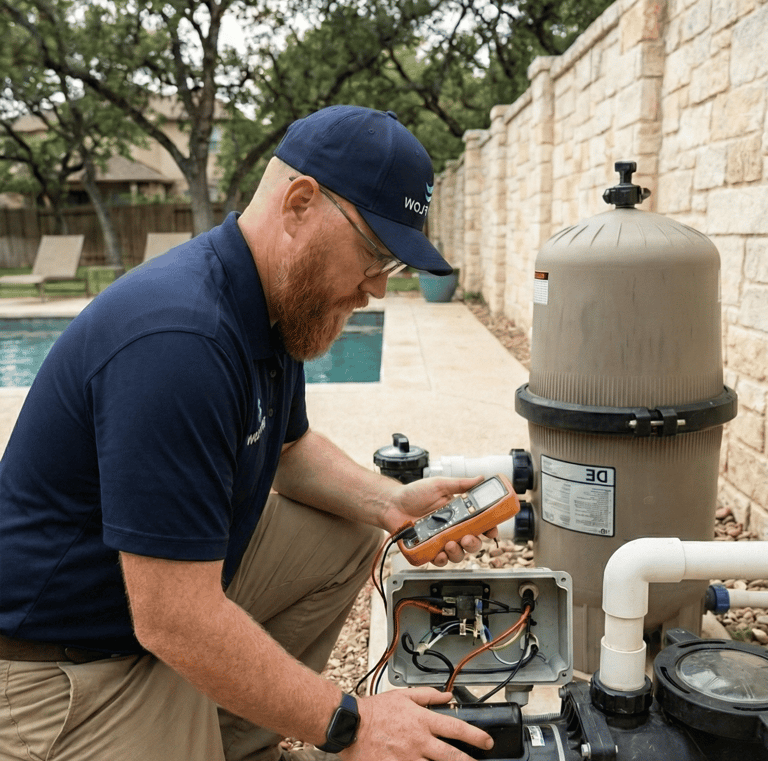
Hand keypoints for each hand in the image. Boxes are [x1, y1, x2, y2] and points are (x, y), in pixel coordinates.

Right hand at [342, 688, 492, 760]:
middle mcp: (418, 741)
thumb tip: (447, 696)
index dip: (475, 735)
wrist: (350, 725)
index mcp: (421, 720)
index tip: (487, 742)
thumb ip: (428, 695)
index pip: (455, 727)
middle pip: (451, 755)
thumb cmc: (375, 711)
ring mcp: (408, 758)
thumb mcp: (403, 695)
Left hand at [385, 476, 498, 566]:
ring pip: (458, 554)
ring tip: (449, 543)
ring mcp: (440, 541)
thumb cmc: (414, 494)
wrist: (391, 503)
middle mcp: (452, 529)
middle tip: (467, 538)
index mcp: (459, 514)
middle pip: (472, 543)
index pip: (480, 524)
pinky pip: (439, 561)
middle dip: (474, 544)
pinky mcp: (428, 550)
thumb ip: (461, 484)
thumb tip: (481, 478)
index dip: (489, 529)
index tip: (491, 530)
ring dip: (458, 552)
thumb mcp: (440, 485)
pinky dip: (441, 560)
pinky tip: (439, 554)